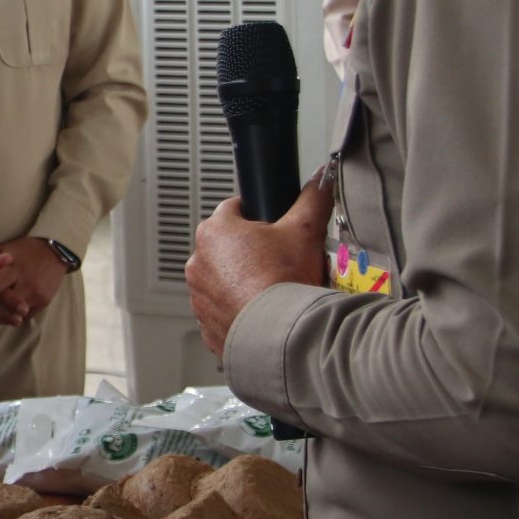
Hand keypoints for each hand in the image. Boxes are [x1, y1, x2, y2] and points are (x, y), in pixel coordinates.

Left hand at [0, 238, 70, 328]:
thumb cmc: (23, 251)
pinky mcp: (42, 304)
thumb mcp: (3, 249)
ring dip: (0, 317)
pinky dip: (11, 316)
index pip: (1, 281)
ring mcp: (36, 296)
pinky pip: (23, 317)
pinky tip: (3, 314)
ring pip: (14, 315)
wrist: (55, 253)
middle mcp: (27, 283)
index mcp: (14, 268)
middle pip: (7, 305)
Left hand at [185, 179, 333, 355]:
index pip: (233, 209)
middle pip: (228, 247)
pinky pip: (224, 312)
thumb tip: (320, 182)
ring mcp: (199, 297)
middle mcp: (198, 263)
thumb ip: (312, 200)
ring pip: (223, 281)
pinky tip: (264, 312)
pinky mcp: (207, 326)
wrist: (280, 336)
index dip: (257, 214)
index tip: (272, 225)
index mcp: (214, 232)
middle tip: (279, 261)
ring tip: (273, 289)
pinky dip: (240, 311)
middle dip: (251, 252)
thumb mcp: (304, 231)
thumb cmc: (284, 282)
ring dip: (242, 283)